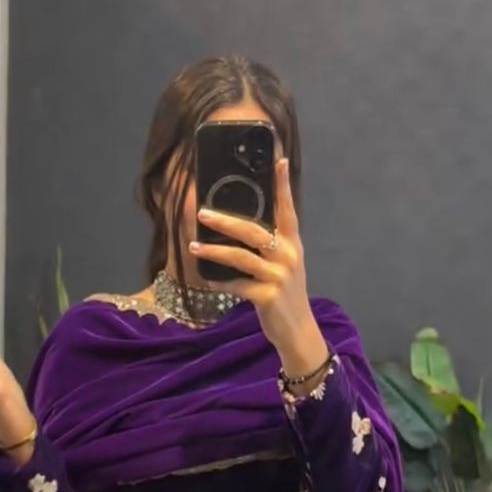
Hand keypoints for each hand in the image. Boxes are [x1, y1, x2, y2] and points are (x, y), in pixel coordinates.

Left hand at [189, 157, 327, 374]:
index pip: (287, 209)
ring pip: (241, 257)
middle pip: (254, 231)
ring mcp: (279, 276)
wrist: (298, 331)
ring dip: (214, 251)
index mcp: (291, 243)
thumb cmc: (285, 294)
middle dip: (226, 221)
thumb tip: (235, 225)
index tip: (279, 160)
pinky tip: (207, 279)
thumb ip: (268, 245)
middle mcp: (287, 255)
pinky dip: (220, 281)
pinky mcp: (268, 296)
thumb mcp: (283, 265)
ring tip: (194, 247)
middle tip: (202, 213)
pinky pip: (237, 285)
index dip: (283, 185)